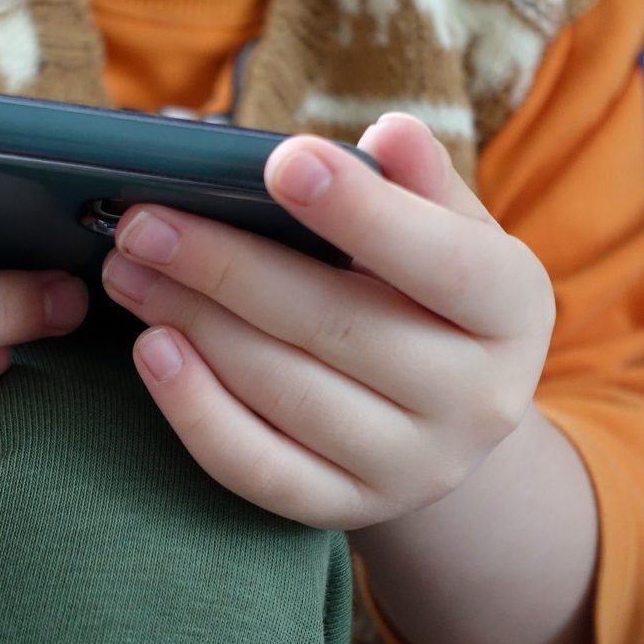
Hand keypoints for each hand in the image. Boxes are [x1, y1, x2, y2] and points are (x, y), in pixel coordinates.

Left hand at [101, 114, 554, 528]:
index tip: (281, 161)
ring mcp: (413, 468)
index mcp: (514, 310)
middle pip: (337, 326)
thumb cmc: (429, 295)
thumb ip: (417, 185)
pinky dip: (196, 410)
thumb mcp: (448, 231)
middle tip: (143, 223)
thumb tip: (387, 135)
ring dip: (194, 324)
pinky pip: (259, 469)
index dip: (361, 211)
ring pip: (286, 393)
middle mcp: (479, 400)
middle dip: (225, 267)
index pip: (443, 261)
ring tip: (128, 269)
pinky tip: (151, 350)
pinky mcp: (347, 508)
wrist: (444, 413)